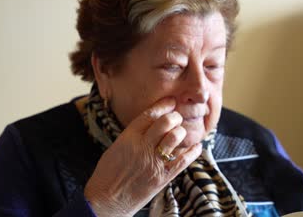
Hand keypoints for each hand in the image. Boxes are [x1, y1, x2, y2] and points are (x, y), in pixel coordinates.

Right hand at [83, 97, 202, 216]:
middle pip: (166, 122)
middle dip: (174, 116)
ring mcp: (154, 162)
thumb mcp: (116, 147)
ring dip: (181, 132)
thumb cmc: (108, 174)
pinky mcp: (163, 176)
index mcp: (128, 137)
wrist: (107, 200)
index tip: (171, 101)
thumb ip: (133, 134)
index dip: (163, 105)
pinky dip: (193, 151)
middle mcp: (142, 147)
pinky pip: (184, 159)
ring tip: (181, 133)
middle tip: (176, 118)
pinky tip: (196, 146)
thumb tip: (152, 122)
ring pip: (176, 136)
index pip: (150, 114)